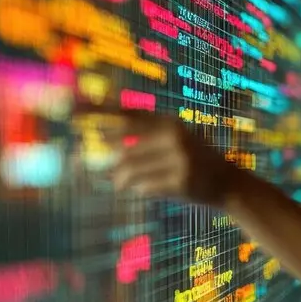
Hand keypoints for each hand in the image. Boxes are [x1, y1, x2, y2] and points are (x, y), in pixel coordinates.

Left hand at [81, 107, 243, 206]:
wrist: (229, 183)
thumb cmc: (196, 159)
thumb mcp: (177, 137)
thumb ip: (147, 133)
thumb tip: (104, 140)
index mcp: (170, 122)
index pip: (127, 114)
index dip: (98, 112)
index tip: (71, 112)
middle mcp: (174, 137)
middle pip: (124, 147)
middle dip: (106, 156)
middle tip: (94, 161)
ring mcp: (179, 160)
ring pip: (131, 170)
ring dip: (120, 179)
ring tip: (119, 182)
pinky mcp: (181, 182)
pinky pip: (144, 187)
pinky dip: (139, 189)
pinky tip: (143, 188)